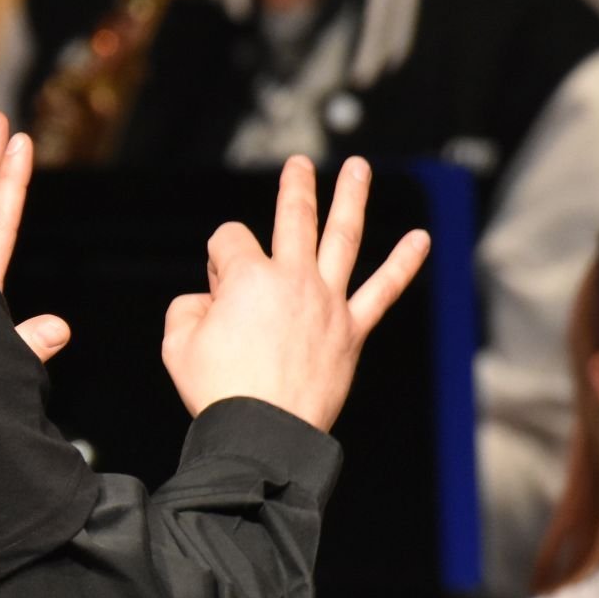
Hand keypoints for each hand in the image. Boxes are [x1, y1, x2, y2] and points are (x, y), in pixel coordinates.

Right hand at [161, 156, 429, 430]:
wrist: (262, 433)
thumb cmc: (217, 390)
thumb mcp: (176, 343)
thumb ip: (188, 308)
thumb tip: (210, 301)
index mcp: (247, 277)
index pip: (229, 240)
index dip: (215, 262)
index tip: (214, 296)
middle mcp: (292, 279)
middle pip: (294, 217)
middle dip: (295, 187)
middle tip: (299, 164)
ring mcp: (328, 301)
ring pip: (343, 237)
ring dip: (351, 198)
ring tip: (358, 168)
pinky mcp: (352, 330)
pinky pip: (384, 291)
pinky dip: (404, 264)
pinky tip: (422, 239)